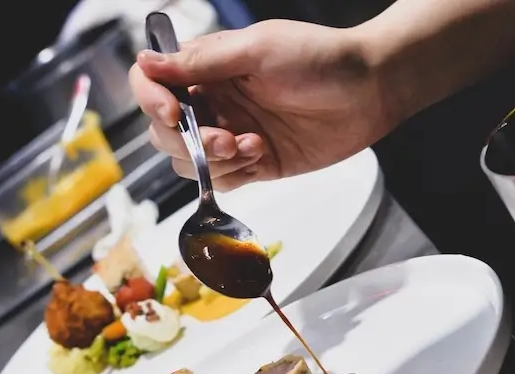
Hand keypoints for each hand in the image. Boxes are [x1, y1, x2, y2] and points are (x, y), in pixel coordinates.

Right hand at [129, 20, 398, 191]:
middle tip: (223, 138)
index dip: (151, 101)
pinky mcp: (254, 163)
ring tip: (250, 145)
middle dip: (188, 141)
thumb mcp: (256, 51)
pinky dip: (235, 173)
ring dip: (213, 161)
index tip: (173, 114)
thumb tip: (146, 62)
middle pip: (163, 132)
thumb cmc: (319, 59)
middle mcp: (212, 101)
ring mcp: (231, 134)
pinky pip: (222, 180)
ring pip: (189, 163)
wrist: (368, 92)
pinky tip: (262, 152)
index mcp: (207, 67)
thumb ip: (201, 62)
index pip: (151, 83)